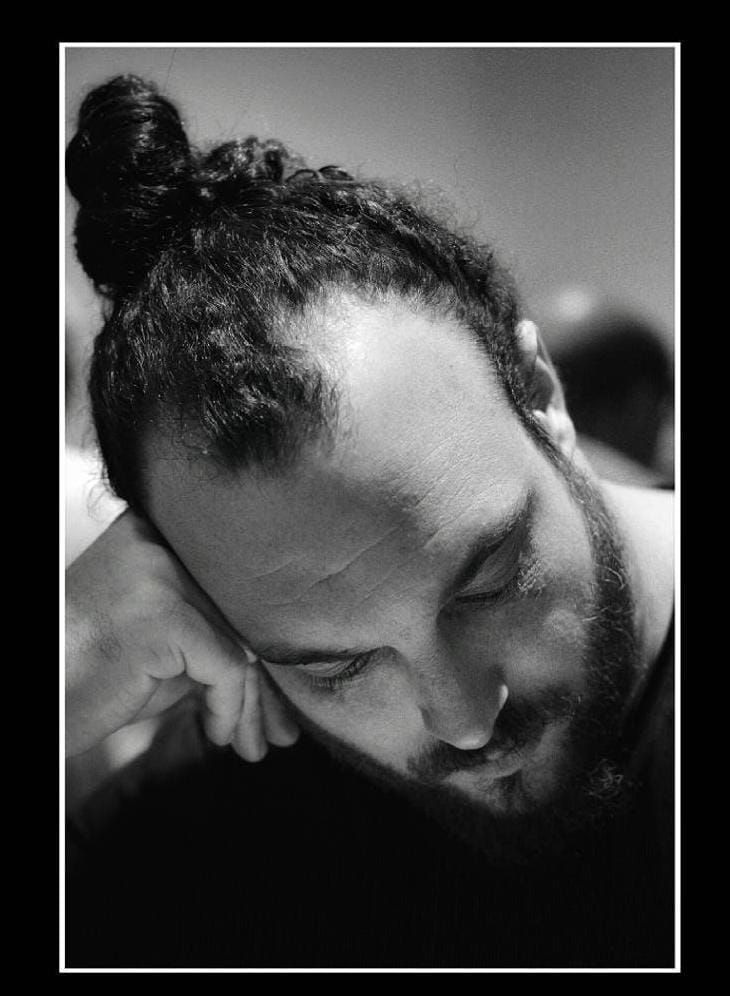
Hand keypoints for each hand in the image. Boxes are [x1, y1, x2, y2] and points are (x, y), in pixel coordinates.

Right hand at [65, 510, 298, 760]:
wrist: (37, 699)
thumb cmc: (89, 672)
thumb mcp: (160, 640)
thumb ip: (211, 629)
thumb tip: (274, 657)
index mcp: (152, 529)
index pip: (227, 588)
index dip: (253, 644)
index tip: (272, 694)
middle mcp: (156, 539)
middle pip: (236, 613)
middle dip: (260, 680)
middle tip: (279, 730)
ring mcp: (159, 573)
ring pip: (237, 641)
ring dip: (250, 703)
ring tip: (253, 745)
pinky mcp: (164, 614)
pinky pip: (225, 666)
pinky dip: (228, 707)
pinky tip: (218, 735)